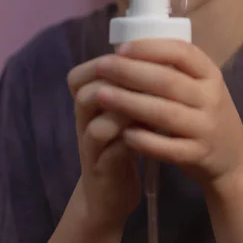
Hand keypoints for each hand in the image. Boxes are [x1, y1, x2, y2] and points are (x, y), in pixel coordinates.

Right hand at [67, 61, 141, 231]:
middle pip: (89, 92)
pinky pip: (114, 149)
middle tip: (153, 76)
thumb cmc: (124, 140)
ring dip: (127, 109)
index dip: (107, 62)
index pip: (80, 74)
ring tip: (155, 103)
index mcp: (86, 100)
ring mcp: (90, 146)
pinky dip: (134, 138)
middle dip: (121, 82)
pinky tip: (154, 132)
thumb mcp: (123, 109)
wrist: (111, 191)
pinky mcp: (103, 169)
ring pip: (98, 122)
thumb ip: (132, 85)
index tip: (137, 56)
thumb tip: (162, 51)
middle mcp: (83, 120)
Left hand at [92, 39, 242, 191]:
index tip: (120, 49)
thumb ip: (174, 71)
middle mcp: (211, 98)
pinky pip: (168, 148)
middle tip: (101, 67)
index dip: (150, 48)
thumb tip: (127, 52)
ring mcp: (207, 128)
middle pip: (168, 81)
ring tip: (100, 95)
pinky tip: (123, 134)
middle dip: (130, 72)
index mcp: (210, 74)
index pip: (182, 52)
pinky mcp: (198, 155)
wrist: (233, 159)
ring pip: (165, 113)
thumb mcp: (200, 86)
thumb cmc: (205, 113)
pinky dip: (145, 140)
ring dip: (130, 103)